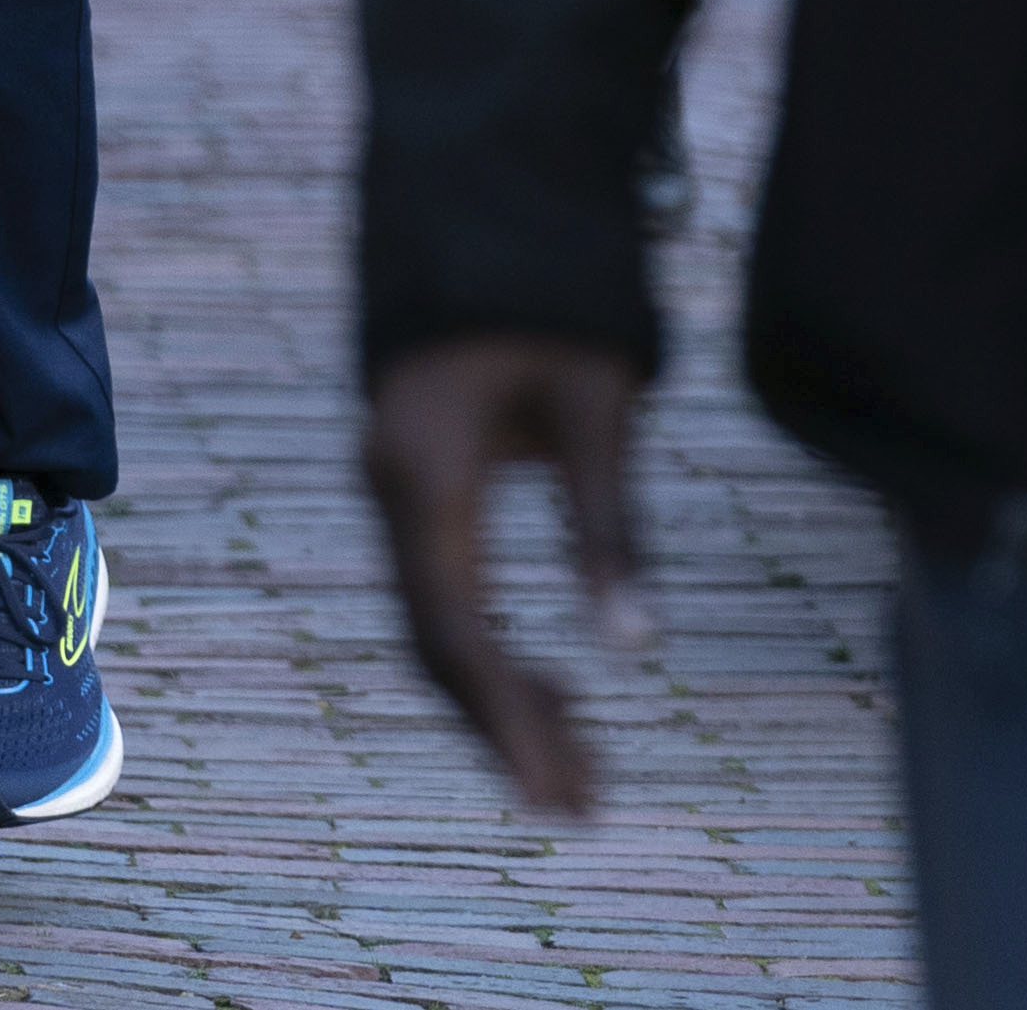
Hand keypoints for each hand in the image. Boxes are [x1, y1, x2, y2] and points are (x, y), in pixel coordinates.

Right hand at [363, 333, 655, 817]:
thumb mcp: (598, 412)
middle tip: (581, 808)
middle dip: (505, 730)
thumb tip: (635, 647)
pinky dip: (492, 650)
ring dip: (501, 699)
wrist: (482, 218)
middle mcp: (391, 493)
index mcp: (426, 477)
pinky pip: (441, 592)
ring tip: (582, 768)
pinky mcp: (414, 489)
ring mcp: (394, 492)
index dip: (504, 722)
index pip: (455, 632)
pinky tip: (555, 686)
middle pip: (437, 645)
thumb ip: (610, 528)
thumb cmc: (550, 310)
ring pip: (436, 626)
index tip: (555, 797)